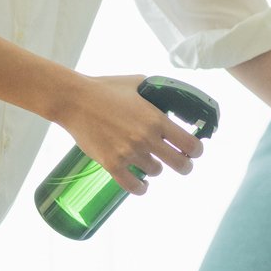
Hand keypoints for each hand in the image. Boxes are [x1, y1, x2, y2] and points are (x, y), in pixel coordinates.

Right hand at [55, 74, 205, 195]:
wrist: (74, 100)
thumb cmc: (104, 88)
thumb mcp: (137, 83)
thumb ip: (156, 93)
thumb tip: (168, 97)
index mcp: (156, 118)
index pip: (190, 144)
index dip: (196, 150)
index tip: (194, 151)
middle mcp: (146, 138)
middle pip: (180, 164)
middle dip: (184, 165)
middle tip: (181, 164)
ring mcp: (129, 152)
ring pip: (155, 172)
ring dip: (154, 169)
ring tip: (148, 162)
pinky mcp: (112, 164)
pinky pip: (133, 186)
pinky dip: (140, 187)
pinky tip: (142, 184)